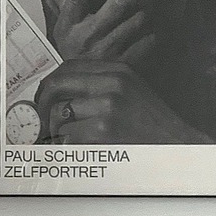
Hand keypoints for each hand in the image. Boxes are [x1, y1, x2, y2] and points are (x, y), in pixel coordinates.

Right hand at [32, 0, 160, 68]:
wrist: (77, 91)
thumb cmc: (73, 50)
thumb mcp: (62, 27)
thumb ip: (60, 2)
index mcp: (69, 24)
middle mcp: (86, 37)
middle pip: (122, 0)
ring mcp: (107, 51)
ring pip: (141, 16)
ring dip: (152, 2)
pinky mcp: (124, 64)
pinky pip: (150, 38)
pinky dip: (157, 28)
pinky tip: (156, 21)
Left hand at [34, 57, 212, 143]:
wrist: (175, 144)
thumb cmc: (151, 123)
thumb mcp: (131, 90)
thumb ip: (102, 85)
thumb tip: (64, 92)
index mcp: (117, 71)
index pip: (69, 67)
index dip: (50, 83)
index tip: (43, 98)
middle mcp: (111, 84)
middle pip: (57, 85)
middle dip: (42, 104)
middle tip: (40, 120)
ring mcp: (107, 107)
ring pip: (59, 114)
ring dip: (57, 131)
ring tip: (65, 139)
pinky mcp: (103, 131)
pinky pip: (68, 136)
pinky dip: (67, 145)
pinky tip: (78, 148)